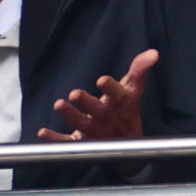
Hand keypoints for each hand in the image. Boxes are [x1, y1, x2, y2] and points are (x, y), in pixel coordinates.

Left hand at [37, 49, 158, 141]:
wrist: (125, 143)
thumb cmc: (125, 109)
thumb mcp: (132, 89)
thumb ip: (139, 69)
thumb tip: (153, 53)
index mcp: (119, 103)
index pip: (117, 94)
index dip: (110, 88)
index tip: (102, 80)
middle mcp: (106, 117)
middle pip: (96, 110)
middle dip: (86, 102)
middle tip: (75, 93)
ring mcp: (94, 131)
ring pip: (81, 124)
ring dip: (70, 115)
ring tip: (59, 104)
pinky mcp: (82, 142)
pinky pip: (67, 142)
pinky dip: (54, 138)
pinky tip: (42, 132)